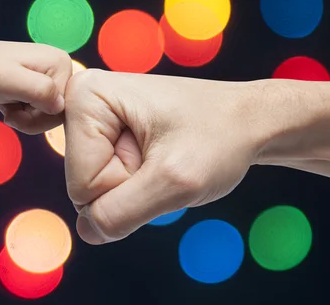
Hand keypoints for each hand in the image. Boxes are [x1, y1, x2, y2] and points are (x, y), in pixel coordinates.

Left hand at [0, 39, 72, 134]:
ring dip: (27, 118)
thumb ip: (40, 91)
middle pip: (59, 112)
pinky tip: (9, 103)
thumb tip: (61, 106)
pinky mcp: (39, 84)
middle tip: (10, 112)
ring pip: (49, 114)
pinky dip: (23, 114)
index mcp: (61, 62)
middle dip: (33, 119)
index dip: (41, 117)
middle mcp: (60, 66)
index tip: (16, 111)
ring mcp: (50, 75)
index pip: (66, 107)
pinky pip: (40, 110)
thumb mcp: (10, 82)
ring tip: (8, 106)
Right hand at [64, 69, 266, 243]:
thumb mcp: (175, 181)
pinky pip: (106, 183)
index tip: (161, 156)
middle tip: (164, 158)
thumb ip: (121, 213)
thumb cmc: (220, 137)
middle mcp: (81, 102)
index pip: (81, 184)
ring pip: (94, 189)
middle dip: (129, 186)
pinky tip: (157, 158)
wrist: (248, 122)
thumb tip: (85, 233)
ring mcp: (92, 119)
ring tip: (163, 156)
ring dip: (135, 187)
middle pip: (82, 186)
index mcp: (85, 96)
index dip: (126, 186)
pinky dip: (137, 183)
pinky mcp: (104, 134)